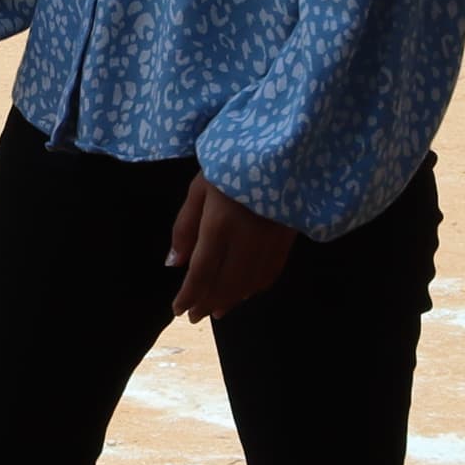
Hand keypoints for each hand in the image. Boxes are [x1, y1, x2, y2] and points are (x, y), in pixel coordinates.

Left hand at [166, 176, 297, 323]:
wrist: (281, 147)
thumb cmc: (231, 164)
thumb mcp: (199, 188)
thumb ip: (186, 227)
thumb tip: (175, 264)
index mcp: (220, 225)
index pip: (202, 272)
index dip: (190, 295)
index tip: (179, 310)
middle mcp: (247, 239)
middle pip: (227, 283)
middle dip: (209, 302)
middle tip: (197, 316)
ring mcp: (271, 241)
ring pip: (250, 282)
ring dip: (232, 299)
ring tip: (218, 309)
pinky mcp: (289, 237)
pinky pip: (272, 271)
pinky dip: (256, 286)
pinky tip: (246, 292)